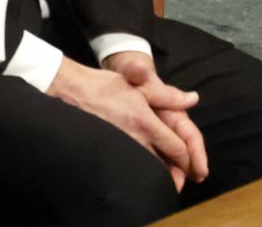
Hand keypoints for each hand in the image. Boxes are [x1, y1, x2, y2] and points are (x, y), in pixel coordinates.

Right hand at [49, 57, 194, 188]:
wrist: (68, 88)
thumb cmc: (102, 85)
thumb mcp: (138, 86)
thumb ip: (168, 96)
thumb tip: (193, 99)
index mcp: (146, 122)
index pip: (177, 148)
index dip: (188, 159)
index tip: (189, 162)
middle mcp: (135, 138)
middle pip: (164, 166)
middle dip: (175, 173)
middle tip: (179, 176)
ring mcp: (120, 146)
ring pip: (146, 168)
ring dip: (156, 174)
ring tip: (160, 176)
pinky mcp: (105, 151)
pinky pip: (129, 165)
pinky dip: (138, 170)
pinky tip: (137, 169)